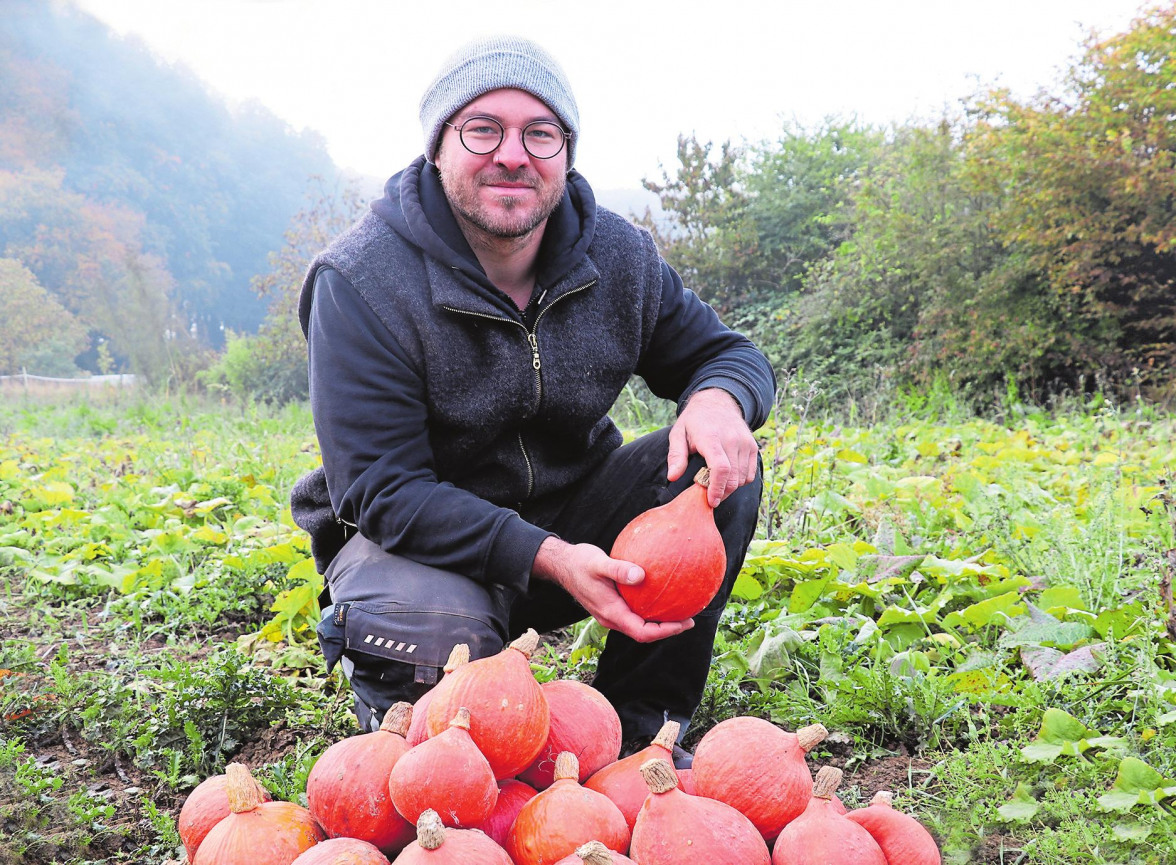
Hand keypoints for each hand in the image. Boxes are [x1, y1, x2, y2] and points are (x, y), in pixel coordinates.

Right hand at [532, 537, 693, 642]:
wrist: (562, 564)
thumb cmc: (579, 562)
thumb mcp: (599, 562)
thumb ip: (619, 569)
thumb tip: (641, 575)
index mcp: (611, 612)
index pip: (642, 632)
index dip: (665, 632)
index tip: (684, 623)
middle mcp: (611, 618)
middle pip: (643, 633)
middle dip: (667, 630)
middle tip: (689, 620)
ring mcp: (610, 614)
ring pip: (638, 626)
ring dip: (659, 623)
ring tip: (679, 611)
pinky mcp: (610, 606)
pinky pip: (634, 614)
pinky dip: (649, 611)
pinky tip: (660, 596)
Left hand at [668, 388, 758, 506]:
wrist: (717, 402)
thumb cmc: (695, 421)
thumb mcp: (678, 433)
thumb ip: (676, 456)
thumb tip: (673, 476)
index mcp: (711, 437)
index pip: (720, 468)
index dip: (716, 488)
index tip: (710, 501)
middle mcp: (732, 440)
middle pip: (733, 478)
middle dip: (721, 493)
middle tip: (709, 497)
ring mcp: (745, 443)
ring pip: (742, 478)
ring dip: (730, 489)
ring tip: (716, 488)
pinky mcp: (752, 446)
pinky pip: (750, 474)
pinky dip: (740, 481)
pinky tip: (727, 479)